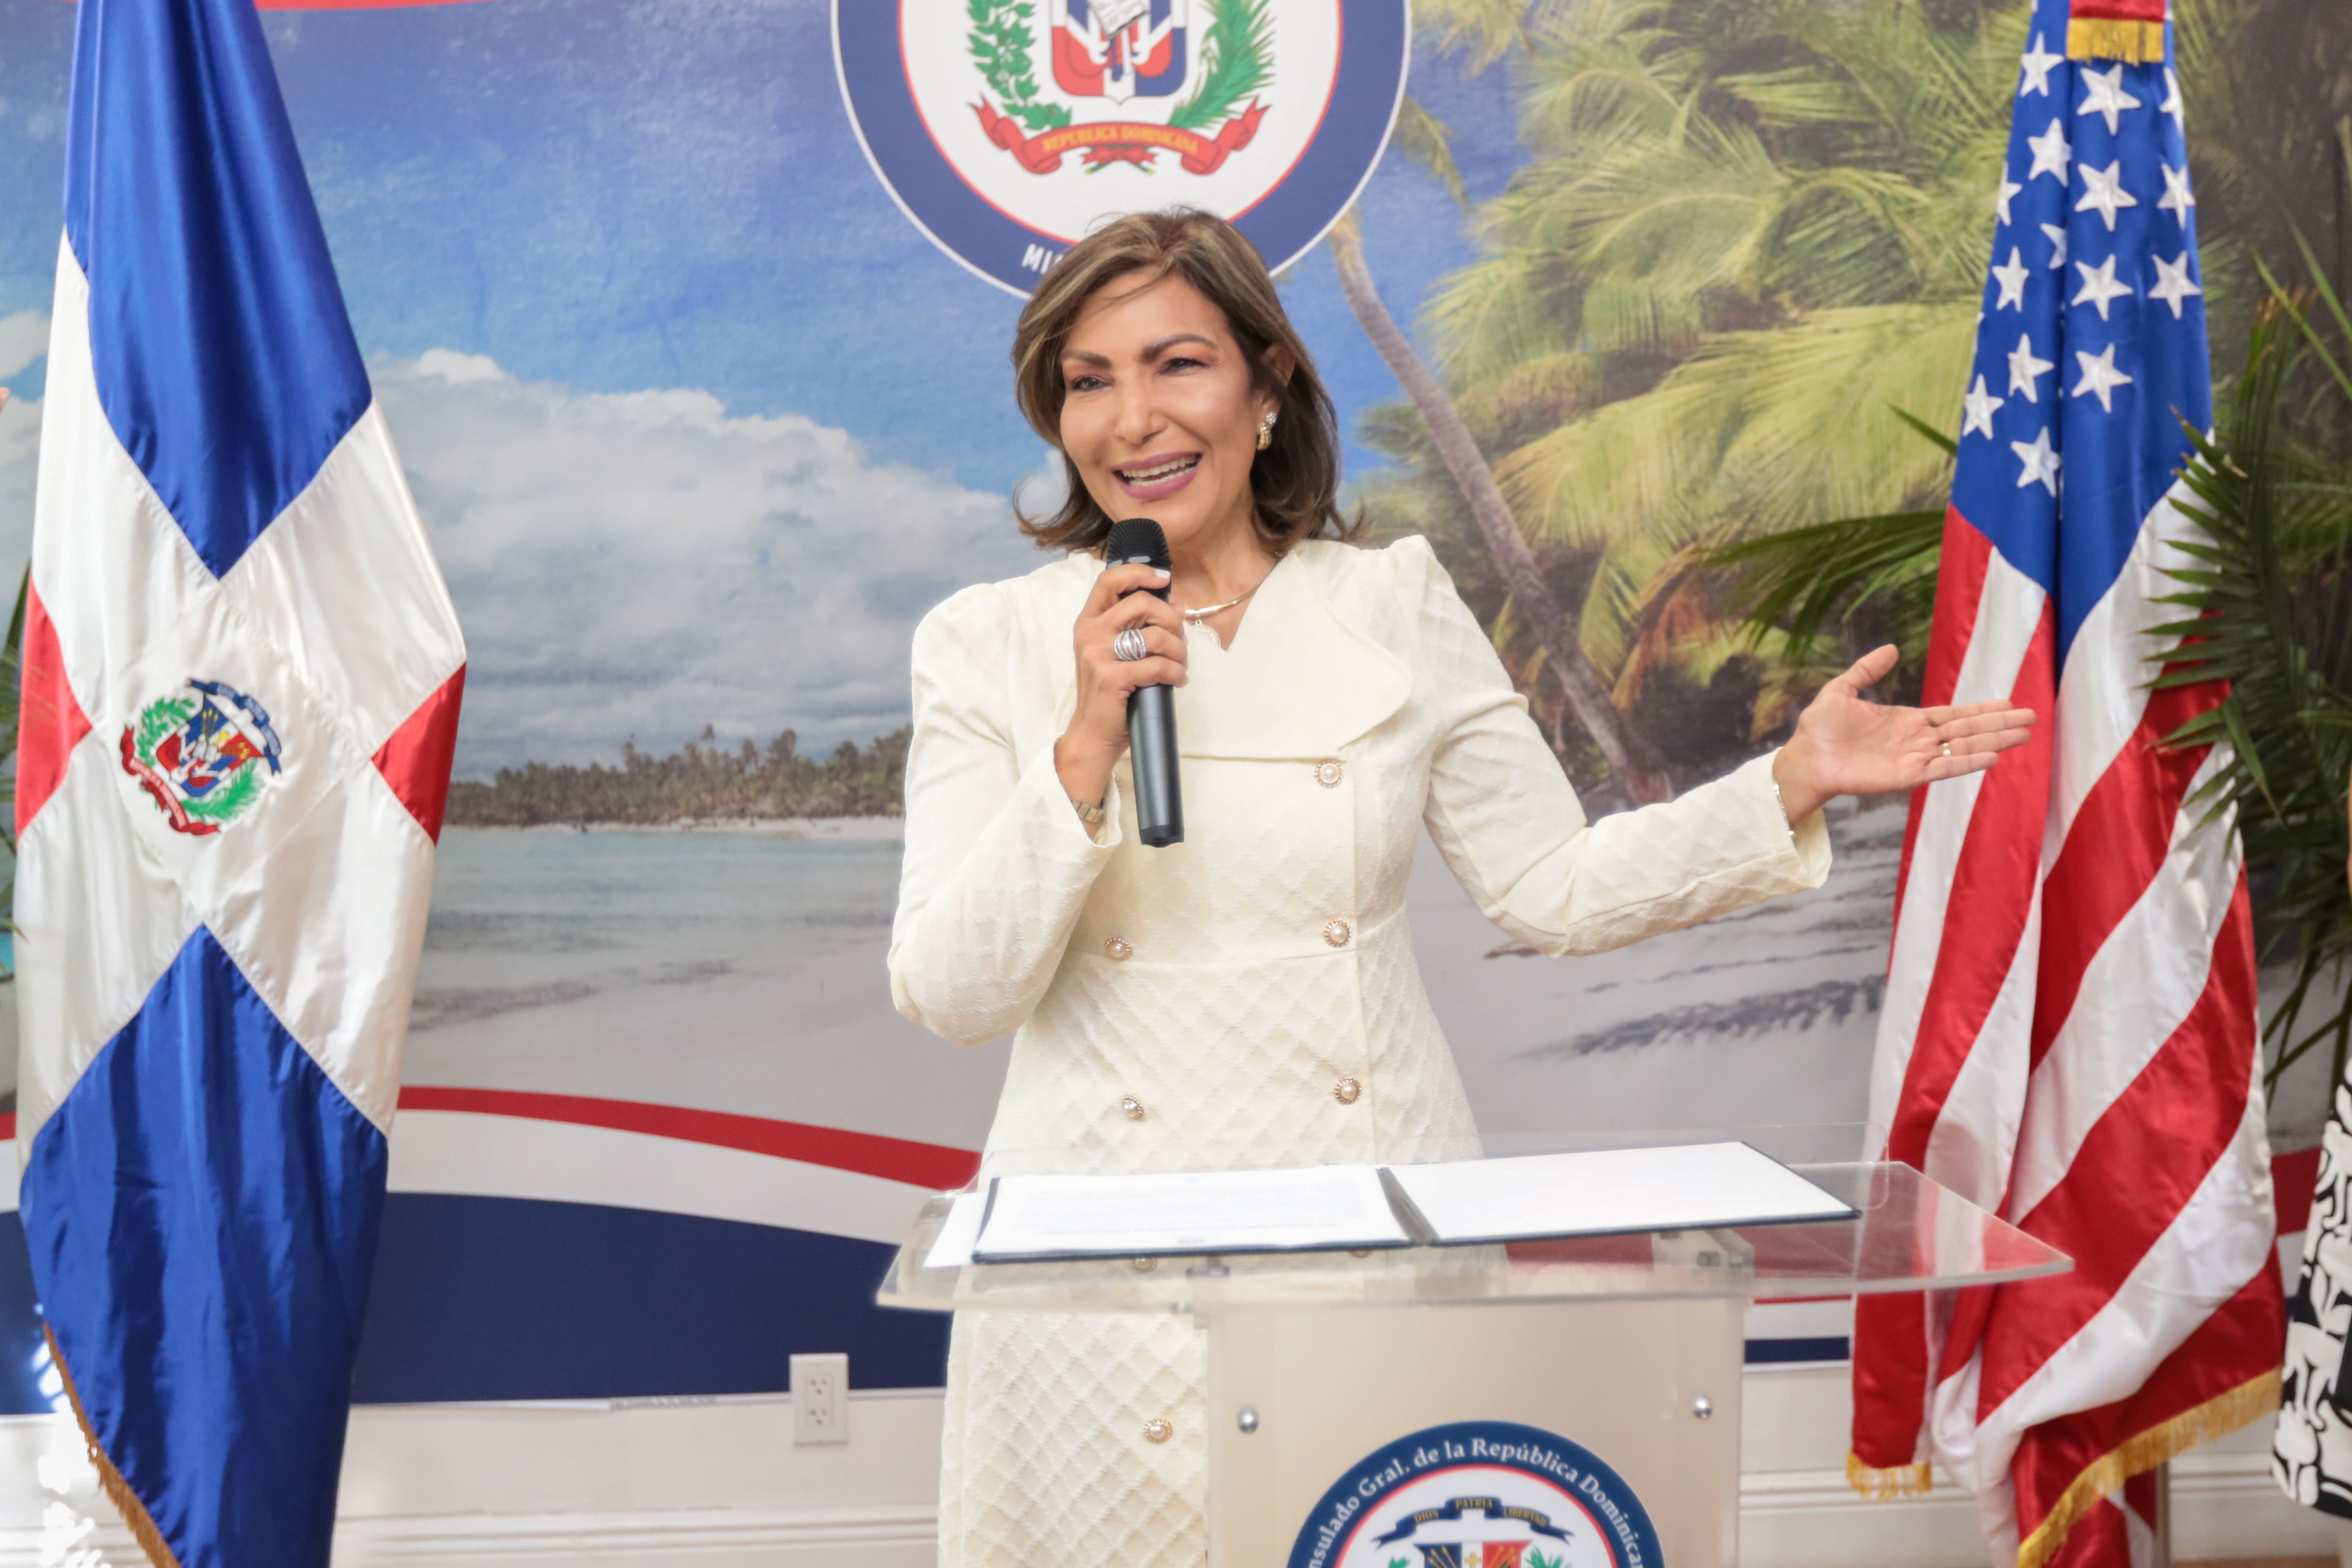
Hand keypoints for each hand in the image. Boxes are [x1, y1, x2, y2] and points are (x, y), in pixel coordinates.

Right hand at [1055, 562, 1187, 810]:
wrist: (1093, 735)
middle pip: (1142, 603)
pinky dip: (1175, 673)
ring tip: (1179, 665)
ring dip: (1179, 651)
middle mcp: (1090, 634)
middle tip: (1179, 641)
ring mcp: (1099, 655)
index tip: (1163, 578)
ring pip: (1155, 635)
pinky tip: (1176, 681)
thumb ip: (1141, 627)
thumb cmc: (1111, 695)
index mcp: (1089, 622)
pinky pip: (1158, 665)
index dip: (1139, 572)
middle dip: (1171, 620)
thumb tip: (1179, 607)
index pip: (1110, 580)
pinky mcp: (1112, 677)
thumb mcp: (1119, 655)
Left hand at [1771, 645, 2034, 823]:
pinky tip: (1992, 756)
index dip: (1981, 708)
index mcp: (1907, 721)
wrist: (1804, 757)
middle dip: (1999, 724)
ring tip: (2024, 734)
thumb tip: (1890, 647)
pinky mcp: (1907, 776)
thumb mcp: (1842, 689)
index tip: (2009, 702)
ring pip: (1963, 747)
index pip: (1954, 714)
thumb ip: (1867, 669)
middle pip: (1968, 729)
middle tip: (2032, 718)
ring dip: (1994, 741)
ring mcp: (1916, 758)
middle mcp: (1917, 740)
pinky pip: (1944, 768)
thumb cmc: (1819, 729)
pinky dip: (1967, 762)